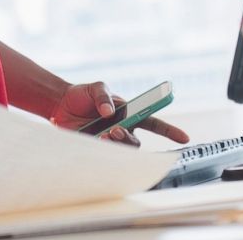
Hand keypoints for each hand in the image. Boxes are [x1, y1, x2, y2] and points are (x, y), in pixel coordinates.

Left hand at [49, 82, 189, 147]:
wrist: (59, 104)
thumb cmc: (82, 95)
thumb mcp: (95, 87)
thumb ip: (103, 96)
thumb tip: (109, 112)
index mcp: (128, 113)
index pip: (153, 123)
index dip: (169, 131)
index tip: (184, 138)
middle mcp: (122, 128)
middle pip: (136, 142)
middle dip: (128, 139)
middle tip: (114, 131)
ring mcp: (109, 139)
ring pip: (121, 151)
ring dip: (115, 145)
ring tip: (103, 136)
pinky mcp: (95, 148)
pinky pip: (104, 155)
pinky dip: (100, 149)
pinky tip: (92, 139)